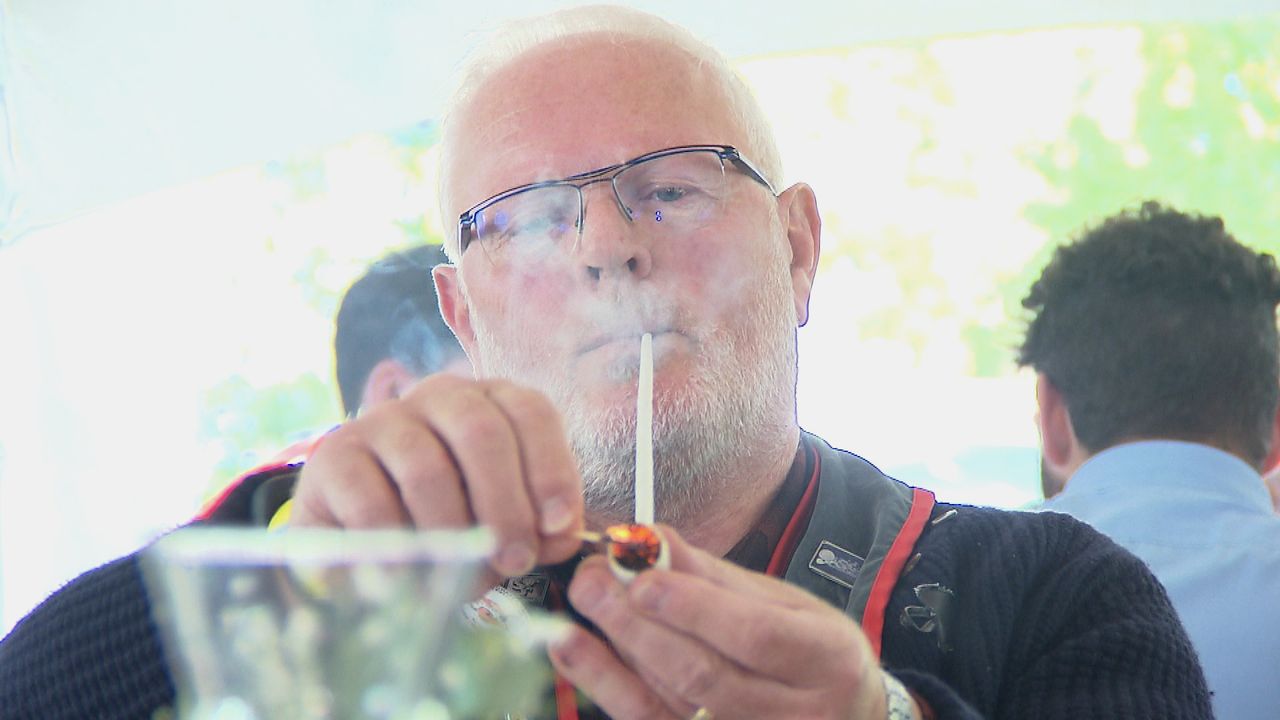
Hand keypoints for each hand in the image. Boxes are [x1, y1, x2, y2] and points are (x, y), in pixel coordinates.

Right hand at [290, 373, 585, 576]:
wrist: (362, 542)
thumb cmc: (450, 524)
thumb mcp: (502, 521)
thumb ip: (539, 526)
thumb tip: (560, 533)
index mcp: (489, 401)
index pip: (529, 412)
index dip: (550, 468)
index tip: (558, 525)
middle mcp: (436, 396)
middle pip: (481, 431)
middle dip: (506, 504)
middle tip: (516, 560)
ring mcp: (380, 421)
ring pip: (427, 468)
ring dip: (452, 532)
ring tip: (462, 578)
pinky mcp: (333, 458)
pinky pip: (371, 501)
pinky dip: (397, 548)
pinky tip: (410, 581)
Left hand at [549, 526, 901, 719]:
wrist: (846, 718)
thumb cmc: (812, 655)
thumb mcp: (788, 605)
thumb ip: (717, 577)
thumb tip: (653, 539)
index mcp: (825, 660)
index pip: (757, 636)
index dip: (696, 608)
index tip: (644, 578)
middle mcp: (794, 712)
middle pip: (703, 675)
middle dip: (638, 625)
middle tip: (592, 580)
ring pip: (670, 705)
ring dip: (612, 656)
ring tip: (576, 610)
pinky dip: (606, 686)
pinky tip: (575, 652)